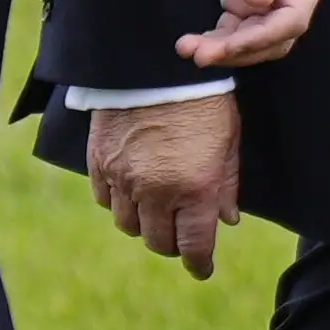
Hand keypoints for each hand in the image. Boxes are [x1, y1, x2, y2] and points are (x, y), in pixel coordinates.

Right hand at [88, 94, 240, 279]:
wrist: (157, 60)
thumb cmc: (203, 97)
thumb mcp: (228, 139)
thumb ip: (227, 183)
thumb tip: (227, 219)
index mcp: (195, 190)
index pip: (194, 248)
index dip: (199, 265)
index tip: (202, 268)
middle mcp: (157, 192)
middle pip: (159, 242)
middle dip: (173, 243)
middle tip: (181, 234)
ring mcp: (124, 179)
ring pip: (129, 225)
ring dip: (144, 224)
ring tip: (155, 210)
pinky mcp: (100, 161)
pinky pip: (105, 199)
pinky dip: (118, 201)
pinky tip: (130, 189)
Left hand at [183, 0, 325, 68]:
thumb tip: (261, 2)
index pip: (293, 16)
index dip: (264, 37)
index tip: (230, 45)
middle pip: (274, 36)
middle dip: (239, 49)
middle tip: (199, 54)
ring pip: (254, 38)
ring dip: (224, 48)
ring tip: (187, 49)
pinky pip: (237, 28)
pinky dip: (218, 38)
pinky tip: (193, 40)